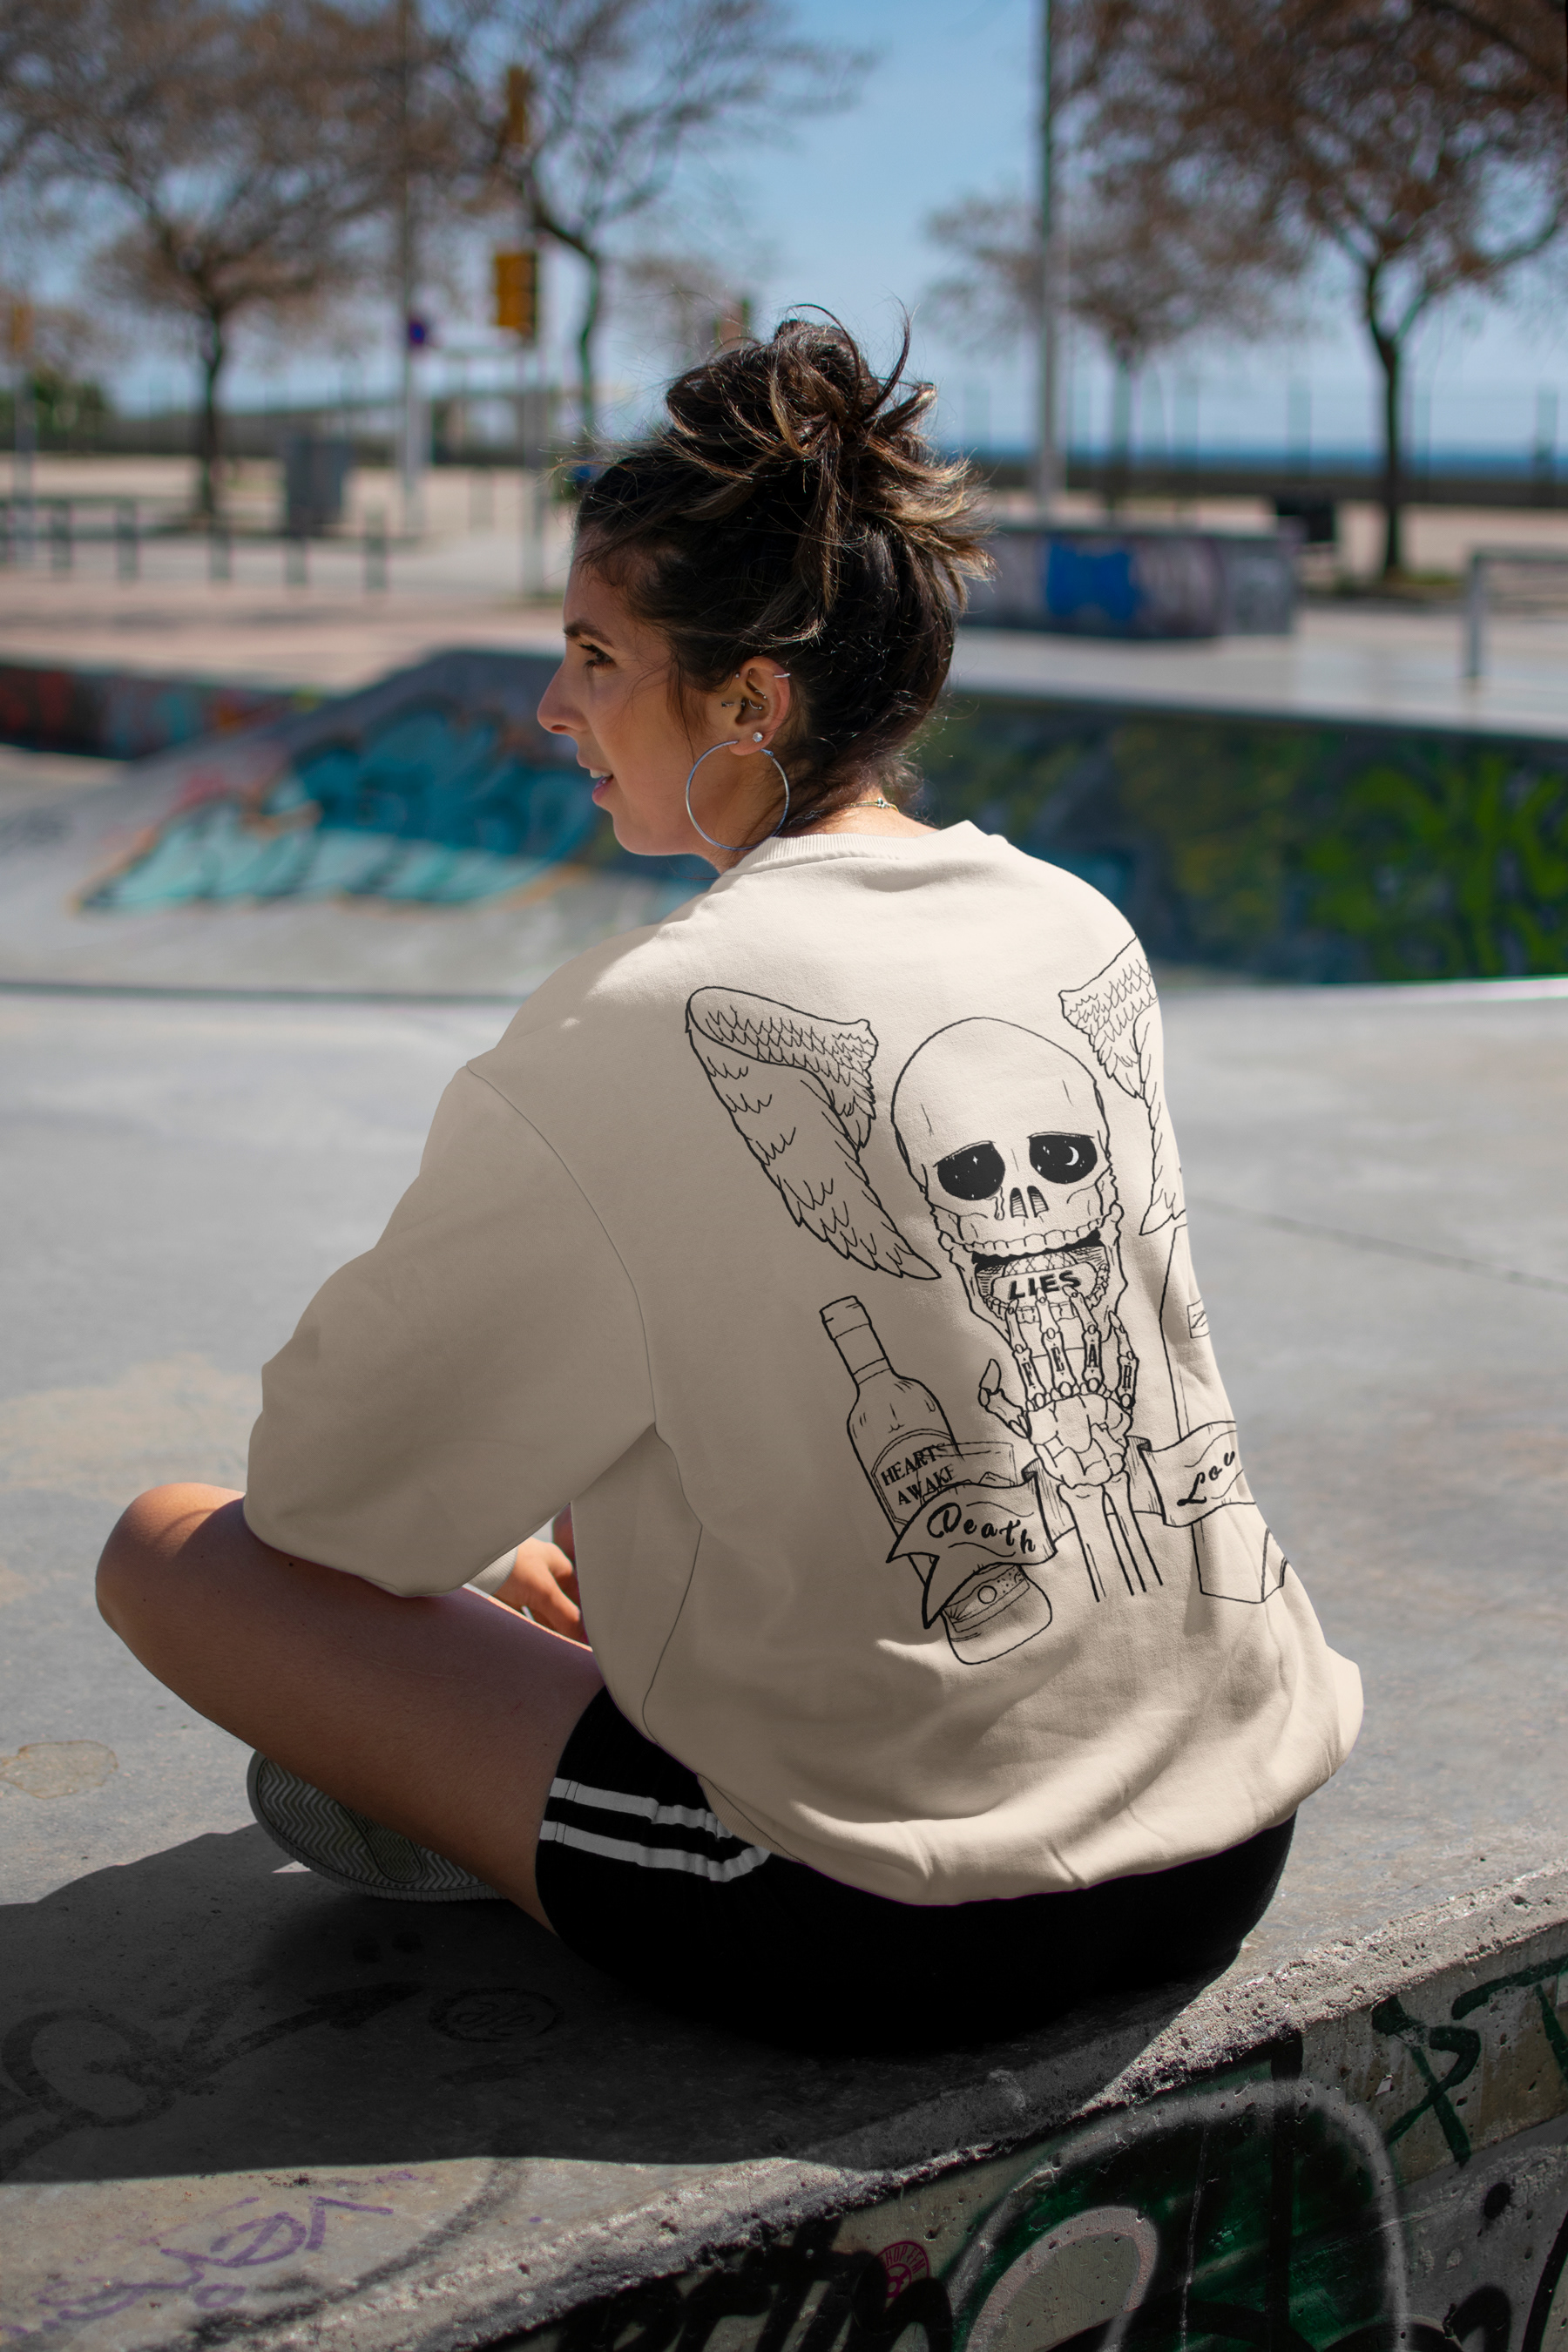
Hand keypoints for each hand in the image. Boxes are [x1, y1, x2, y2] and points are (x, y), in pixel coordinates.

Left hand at [490, 1510, 584, 1643]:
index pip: (577, 1593)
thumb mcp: (544, 1591)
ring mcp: (520, 1580)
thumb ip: (566, 1615)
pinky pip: (518, 1612)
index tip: (584, 1638)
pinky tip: (529, 1640)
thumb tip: (584, 1637)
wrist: (471, 1553)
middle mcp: (540, 1570)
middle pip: (557, 1604)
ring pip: (538, 1609)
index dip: (582, 1615)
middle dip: (562, 1625)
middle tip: (568, 1648)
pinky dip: (526, 1625)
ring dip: (544, 1627)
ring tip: (551, 1648)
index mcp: (556, 1564)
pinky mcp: (502, 1590)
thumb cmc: (512, 1563)